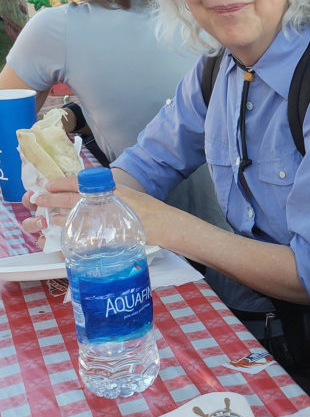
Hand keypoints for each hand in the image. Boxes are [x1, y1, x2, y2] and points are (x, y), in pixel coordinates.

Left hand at [22, 175, 166, 249]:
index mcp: (108, 187)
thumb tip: (91, 194)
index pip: (78, 181)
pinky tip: (61, 235)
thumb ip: (109, 193)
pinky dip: (68, 235)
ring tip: (44, 219)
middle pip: (69, 198)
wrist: (165, 224)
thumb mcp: (127, 194)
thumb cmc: (149, 210)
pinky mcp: (105, 234)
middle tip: (36, 200)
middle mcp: (104, 199)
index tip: (47, 184)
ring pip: (71, 216)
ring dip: (55, 218)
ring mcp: (104, 217)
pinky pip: (81, 233)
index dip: (60, 183)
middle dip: (50, 199)